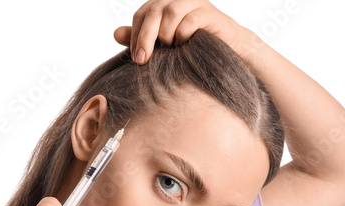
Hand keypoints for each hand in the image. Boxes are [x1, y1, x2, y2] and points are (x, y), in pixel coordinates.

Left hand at [113, 0, 253, 64]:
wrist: (228, 55)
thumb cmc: (193, 50)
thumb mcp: (163, 46)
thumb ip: (141, 38)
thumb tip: (115, 34)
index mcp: (165, 5)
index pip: (142, 14)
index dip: (135, 34)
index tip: (135, 57)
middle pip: (154, 10)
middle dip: (145, 37)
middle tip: (142, 60)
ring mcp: (196, 3)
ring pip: (171, 12)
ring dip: (166, 35)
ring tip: (169, 50)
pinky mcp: (210, 13)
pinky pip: (190, 20)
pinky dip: (183, 35)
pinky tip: (184, 46)